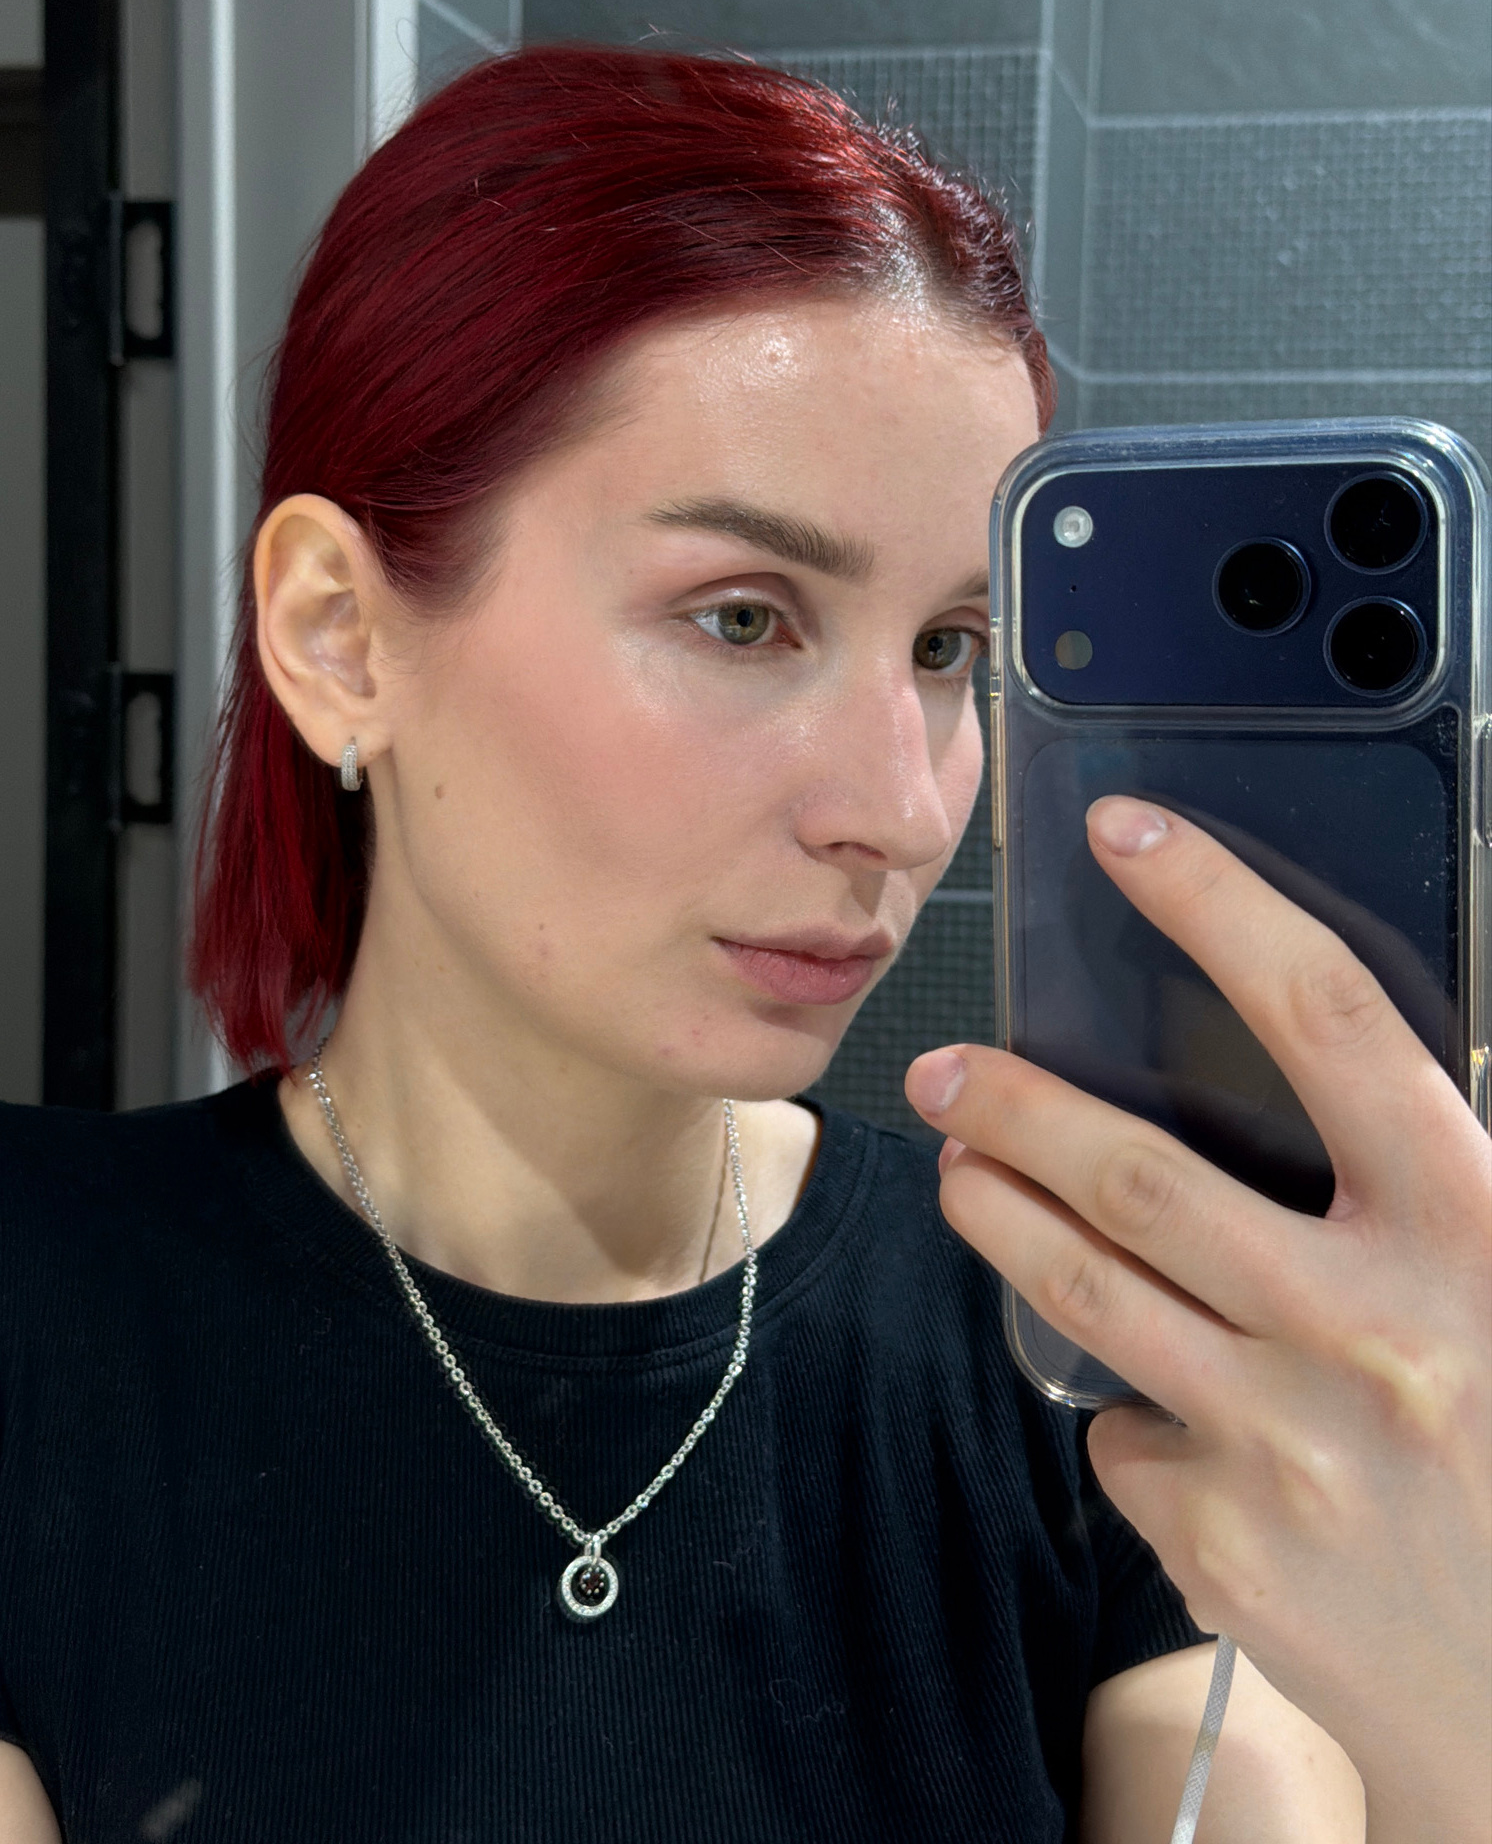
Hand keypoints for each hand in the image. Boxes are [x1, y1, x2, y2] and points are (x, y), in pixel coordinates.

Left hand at [905, 795, 1491, 1843]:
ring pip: (1088, 1294)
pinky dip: (1126, 1407)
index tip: (1130, 837)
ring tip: (960, 1172)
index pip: (1331, 1021)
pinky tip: (1154, 1407)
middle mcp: (1378, 1328)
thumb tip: (1325, 1059)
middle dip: (1018, 1108)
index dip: (1223, 909)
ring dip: (1001, 1218)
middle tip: (944, 1071)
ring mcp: (1291, 1445)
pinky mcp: (1229, 1545)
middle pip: (1143, 1176)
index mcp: (1474, 1230)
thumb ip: (1436, 1181)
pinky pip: (1123, 1433)